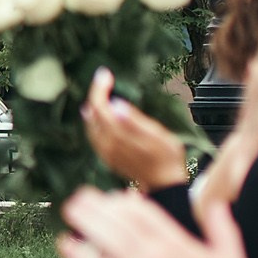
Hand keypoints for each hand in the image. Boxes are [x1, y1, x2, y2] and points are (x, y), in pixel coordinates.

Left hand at [60, 186, 247, 257]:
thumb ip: (223, 229)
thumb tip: (217, 204)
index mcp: (181, 245)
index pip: (147, 214)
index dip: (126, 204)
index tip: (113, 197)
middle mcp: (159, 256)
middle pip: (122, 223)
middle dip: (100, 207)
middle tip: (81, 196)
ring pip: (109, 241)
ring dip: (87, 222)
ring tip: (69, 210)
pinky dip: (81, 256)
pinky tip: (65, 245)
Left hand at [81, 68, 188, 189]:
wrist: (164, 183)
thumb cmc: (166, 157)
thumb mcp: (157, 135)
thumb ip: (134, 121)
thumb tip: (116, 105)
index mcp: (117, 136)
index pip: (99, 107)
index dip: (99, 88)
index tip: (105, 74)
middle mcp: (106, 144)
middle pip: (92, 114)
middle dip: (96, 93)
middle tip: (104, 78)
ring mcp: (105, 152)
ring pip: (90, 125)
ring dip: (93, 107)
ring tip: (99, 92)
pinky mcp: (107, 157)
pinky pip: (93, 135)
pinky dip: (94, 121)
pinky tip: (98, 116)